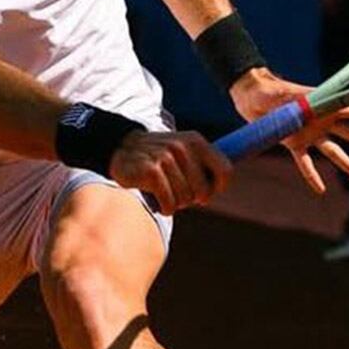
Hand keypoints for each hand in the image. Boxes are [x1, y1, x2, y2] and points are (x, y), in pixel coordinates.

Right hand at [107, 129, 233, 212]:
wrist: (121, 150)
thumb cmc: (159, 158)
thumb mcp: (184, 152)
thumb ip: (205, 164)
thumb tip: (226, 180)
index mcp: (196, 141)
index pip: (225, 171)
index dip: (218, 188)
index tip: (206, 194)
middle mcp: (182, 147)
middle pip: (204, 192)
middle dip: (192, 199)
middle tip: (178, 193)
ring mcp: (165, 158)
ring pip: (185, 199)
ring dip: (175, 203)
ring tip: (165, 193)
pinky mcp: (151, 171)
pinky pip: (169, 203)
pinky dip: (164, 207)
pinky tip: (157, 199)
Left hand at [229, 68, 348, 194]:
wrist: (250, 96)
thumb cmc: (271, 91)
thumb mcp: (288, 97)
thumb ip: (302, 106)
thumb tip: (312, 113)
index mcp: (324, 104)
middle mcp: (321, 120)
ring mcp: (309, 133)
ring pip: (333, 151)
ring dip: (348, 164)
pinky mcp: (294, 143)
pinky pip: (305, 163)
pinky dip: (312, 176)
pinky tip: (321, 189)